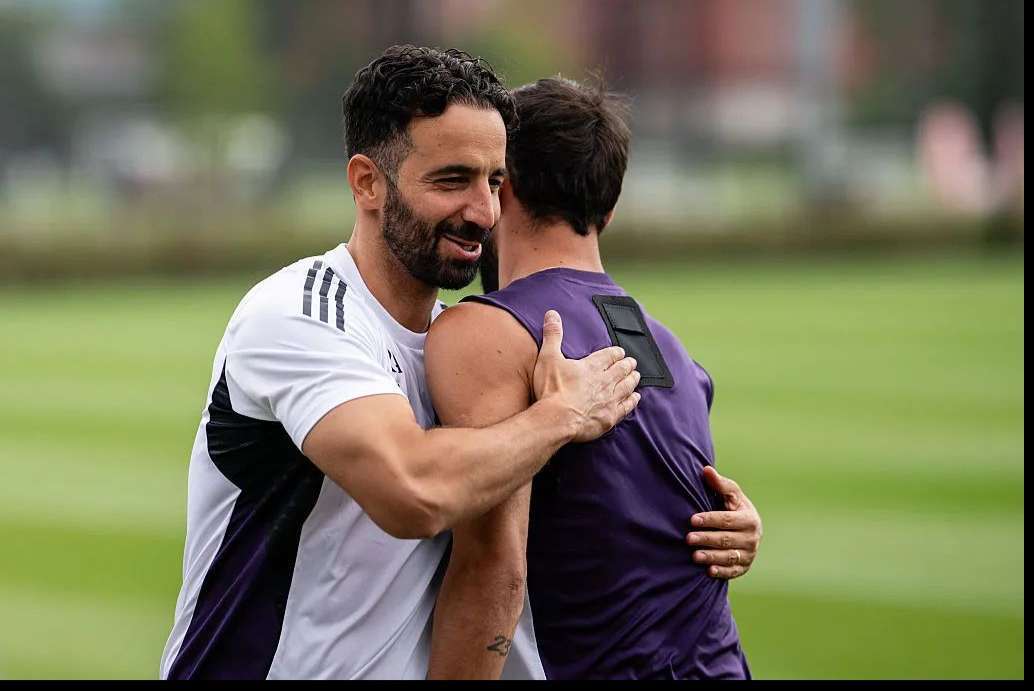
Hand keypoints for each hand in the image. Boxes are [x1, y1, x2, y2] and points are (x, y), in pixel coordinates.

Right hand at [533, 310, 640, 442]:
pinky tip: (636, 398)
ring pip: (627, 386)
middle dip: (627, 365)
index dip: (616, 352)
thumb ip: (553, 335)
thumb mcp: (549, 357)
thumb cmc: (552, 389)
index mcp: (592, 366)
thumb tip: (552, 314)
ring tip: (636, 376)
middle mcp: (605, 381)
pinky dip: (632, 401)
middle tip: (632, 362)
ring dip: (632, 380)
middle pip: (621, 370)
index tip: (620, 352)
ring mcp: (609, 399)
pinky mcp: (610, 416)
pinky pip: (626, 407)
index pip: (609, 355)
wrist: (557, 419)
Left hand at [686, 466, 761, 578]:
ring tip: (694, 556)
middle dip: (707, 539)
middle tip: (688, 538)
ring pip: (729, 557)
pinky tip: (709, 571)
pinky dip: (722, 571)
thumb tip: (706, 469)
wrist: (746, 529)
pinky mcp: (744, 566)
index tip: (692, 519)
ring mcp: (749, 554)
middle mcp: (752, 538)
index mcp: (749, 519)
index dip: (710, 519)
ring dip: (712, 556)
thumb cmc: (734, 508)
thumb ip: (719, 484)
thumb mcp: (731, 494)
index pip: (727, 520)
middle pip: (726, 539)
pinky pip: (733, 571)